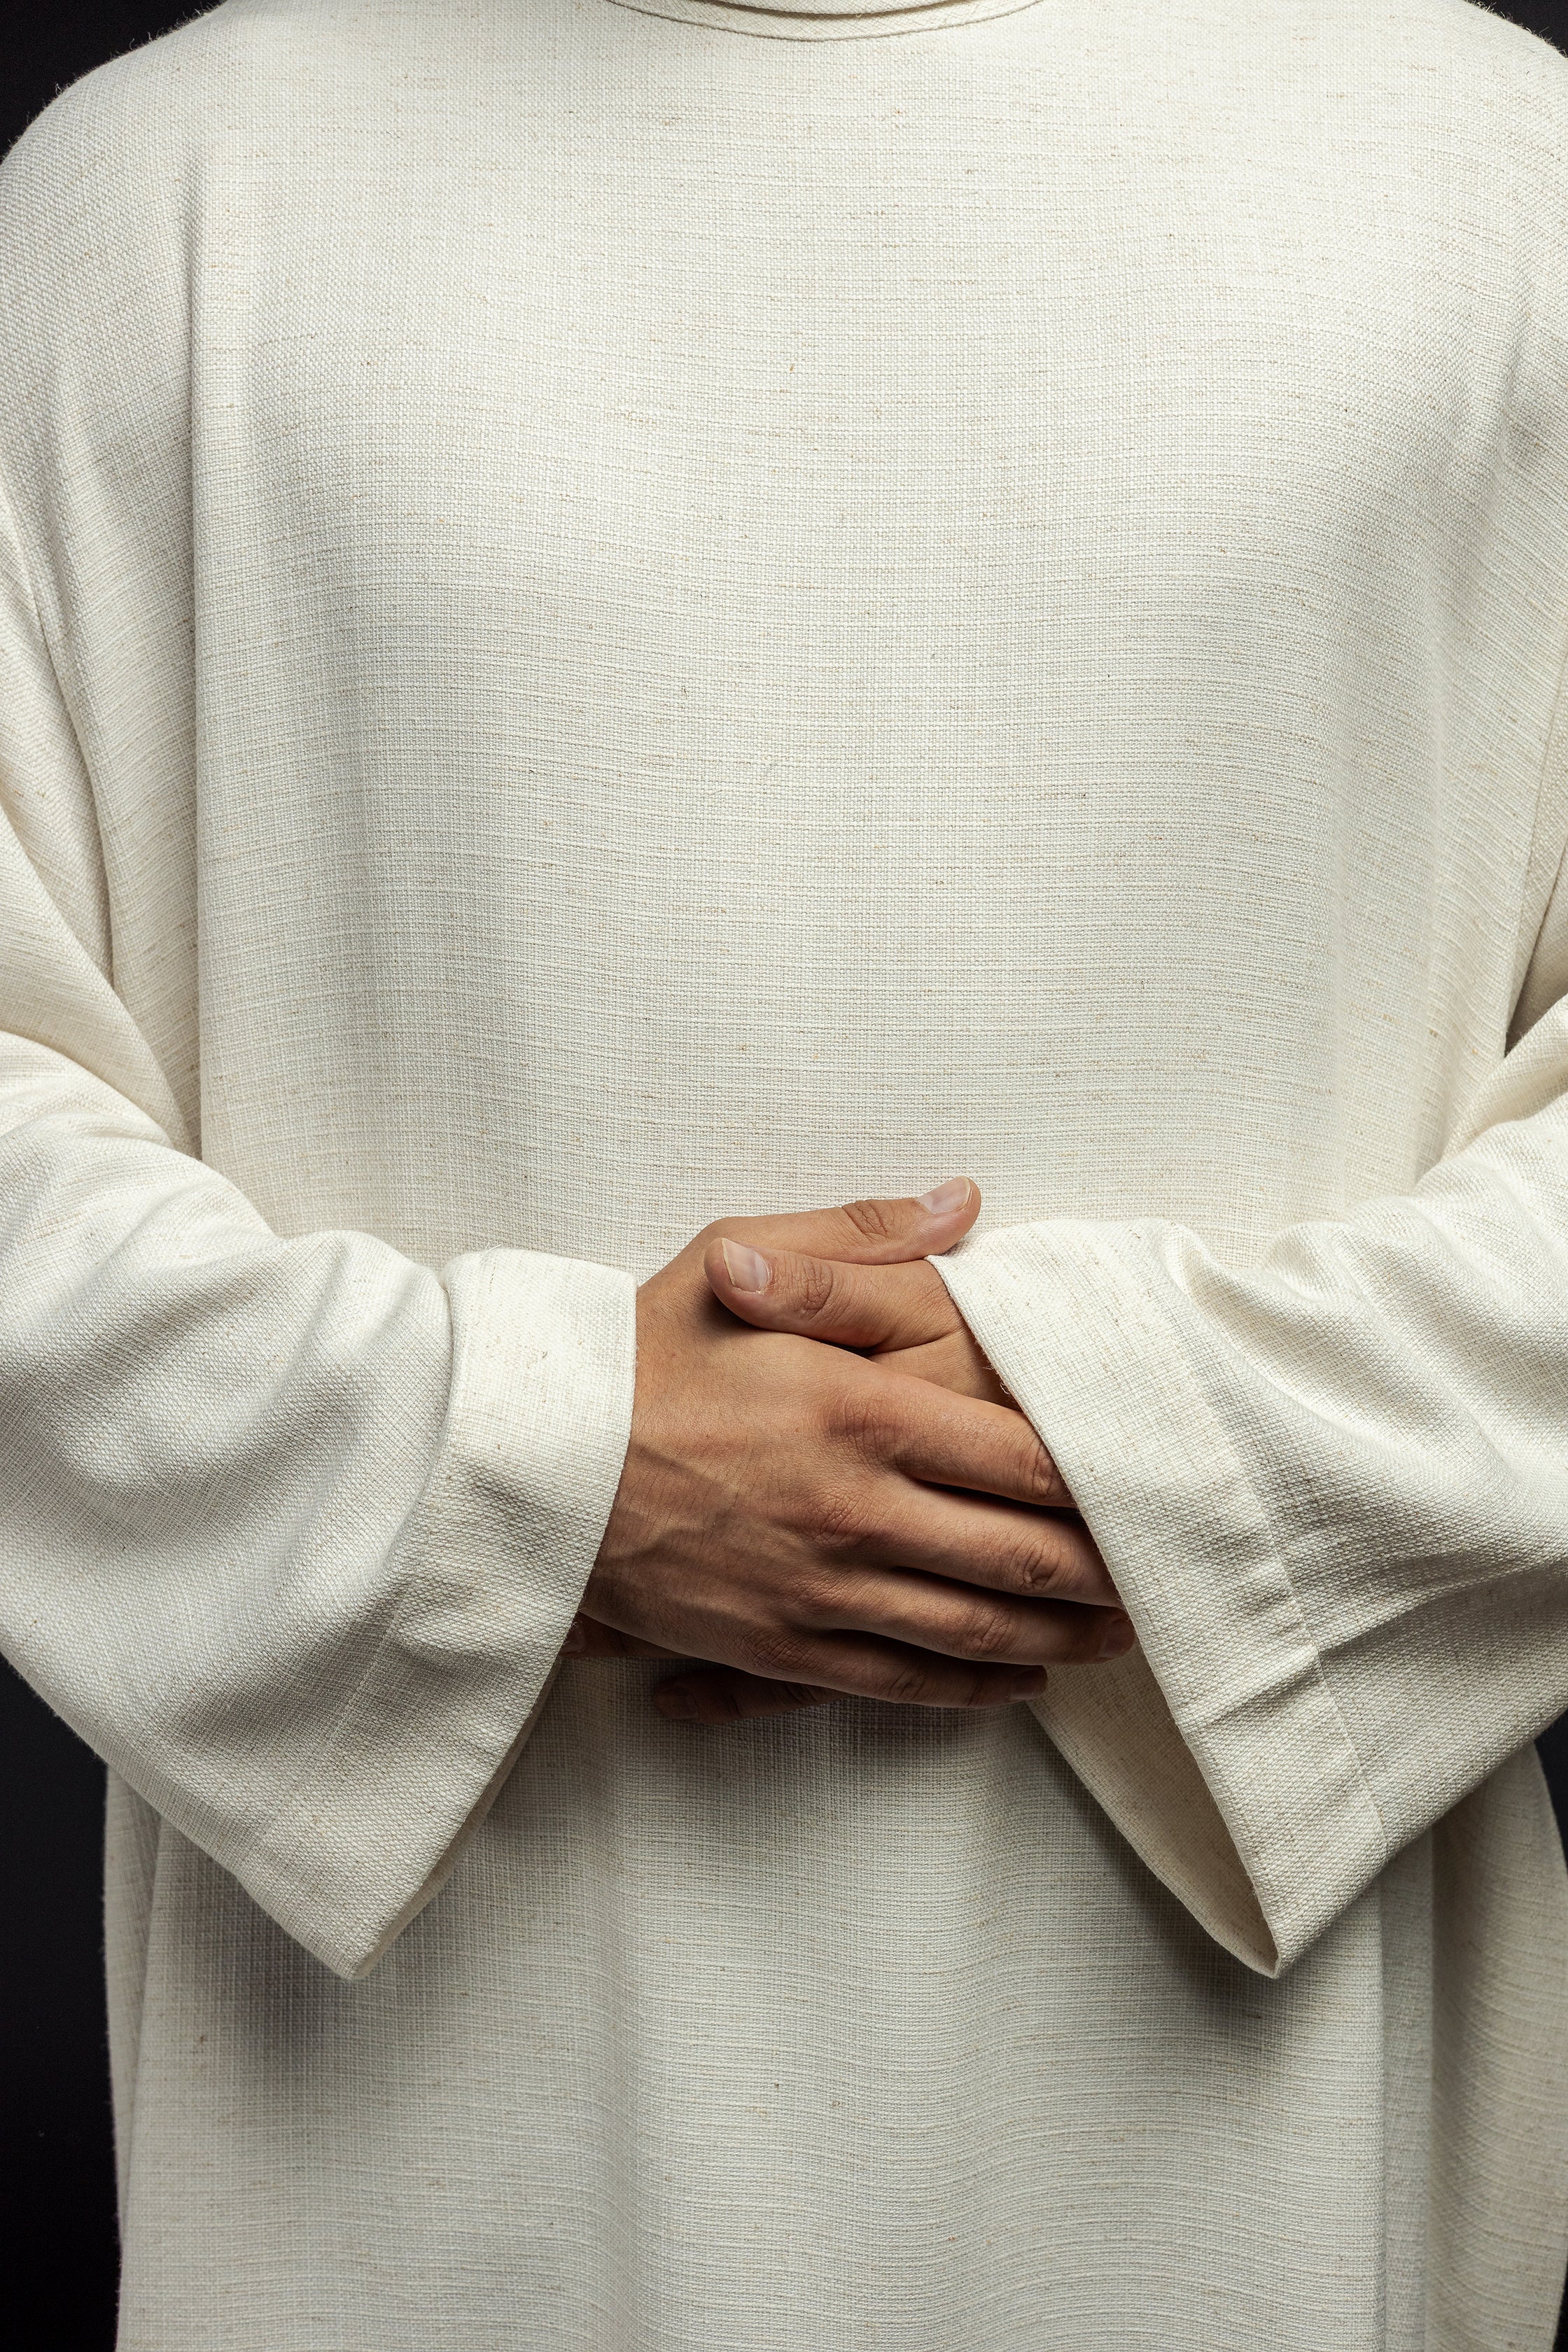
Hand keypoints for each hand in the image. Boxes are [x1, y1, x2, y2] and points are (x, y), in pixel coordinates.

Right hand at [574, 1184, 1132, 1722]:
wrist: (527, 1467)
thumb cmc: (635, 1355)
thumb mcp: (736, 1258)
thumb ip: (861, 1236)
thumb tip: (965, 1202)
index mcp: (862, 1411)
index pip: (1022, 1459)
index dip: (1098, 1480)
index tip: (1144, 1480)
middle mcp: (857, 1511)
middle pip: (1022, 1558)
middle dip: (1103, 1572)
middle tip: (1156, 1571)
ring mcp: (821, 1591)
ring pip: (978, 1632)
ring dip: (1062, 1637)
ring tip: (1115, 1635)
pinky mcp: (781, 1650)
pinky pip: (905, 1683)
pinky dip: (975, 1687)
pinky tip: (1017, 1680)